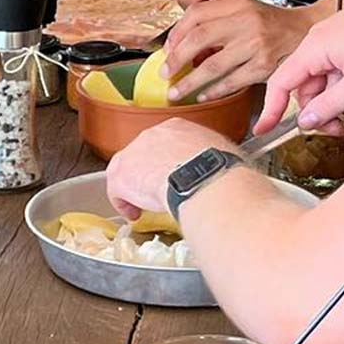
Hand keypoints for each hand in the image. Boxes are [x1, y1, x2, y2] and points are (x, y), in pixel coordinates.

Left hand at [105, 120, 237, 219]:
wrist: (202, 179)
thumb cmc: (220, 170)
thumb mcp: (223, 155)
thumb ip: (214, 159)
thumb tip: (226, 172)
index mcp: (177, 128)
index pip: (166, 143)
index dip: (168, 162)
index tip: (172, 175)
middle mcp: (151, 135)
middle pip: (144, 156)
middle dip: (150, 174)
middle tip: (159, 192)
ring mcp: (132, 153)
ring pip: (128, 172)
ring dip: (136, 189)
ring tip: (145, 205)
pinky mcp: (121, 175)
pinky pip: (117, 192)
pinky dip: (125, 205)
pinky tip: (134, 215)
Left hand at [165, 0, 321, 103]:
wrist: (307, 31)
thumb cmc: (272, 23)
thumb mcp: (245, 9)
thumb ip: (217, 19)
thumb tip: (181, 42)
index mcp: (237, 5)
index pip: (196, 15)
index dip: (176, 34)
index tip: (167, 50)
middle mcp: (246, 22)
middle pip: (198, 39)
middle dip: (176, 59)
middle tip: (165, 73)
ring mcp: (256, 45)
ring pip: (213, 65)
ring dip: (190, 82)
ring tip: (176, 91)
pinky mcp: (265, 66)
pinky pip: (232, 81)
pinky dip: (214, 91)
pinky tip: (203, 94)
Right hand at [256, 0, 343, 134]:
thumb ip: (332, 104)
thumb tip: (306, 121)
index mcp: (315, 48)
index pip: (281, 83)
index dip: (270, 109)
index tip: (263, 129)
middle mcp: (320, 43)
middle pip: (309, 88)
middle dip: (328, 109)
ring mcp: (337, 41)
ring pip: (330, 82)